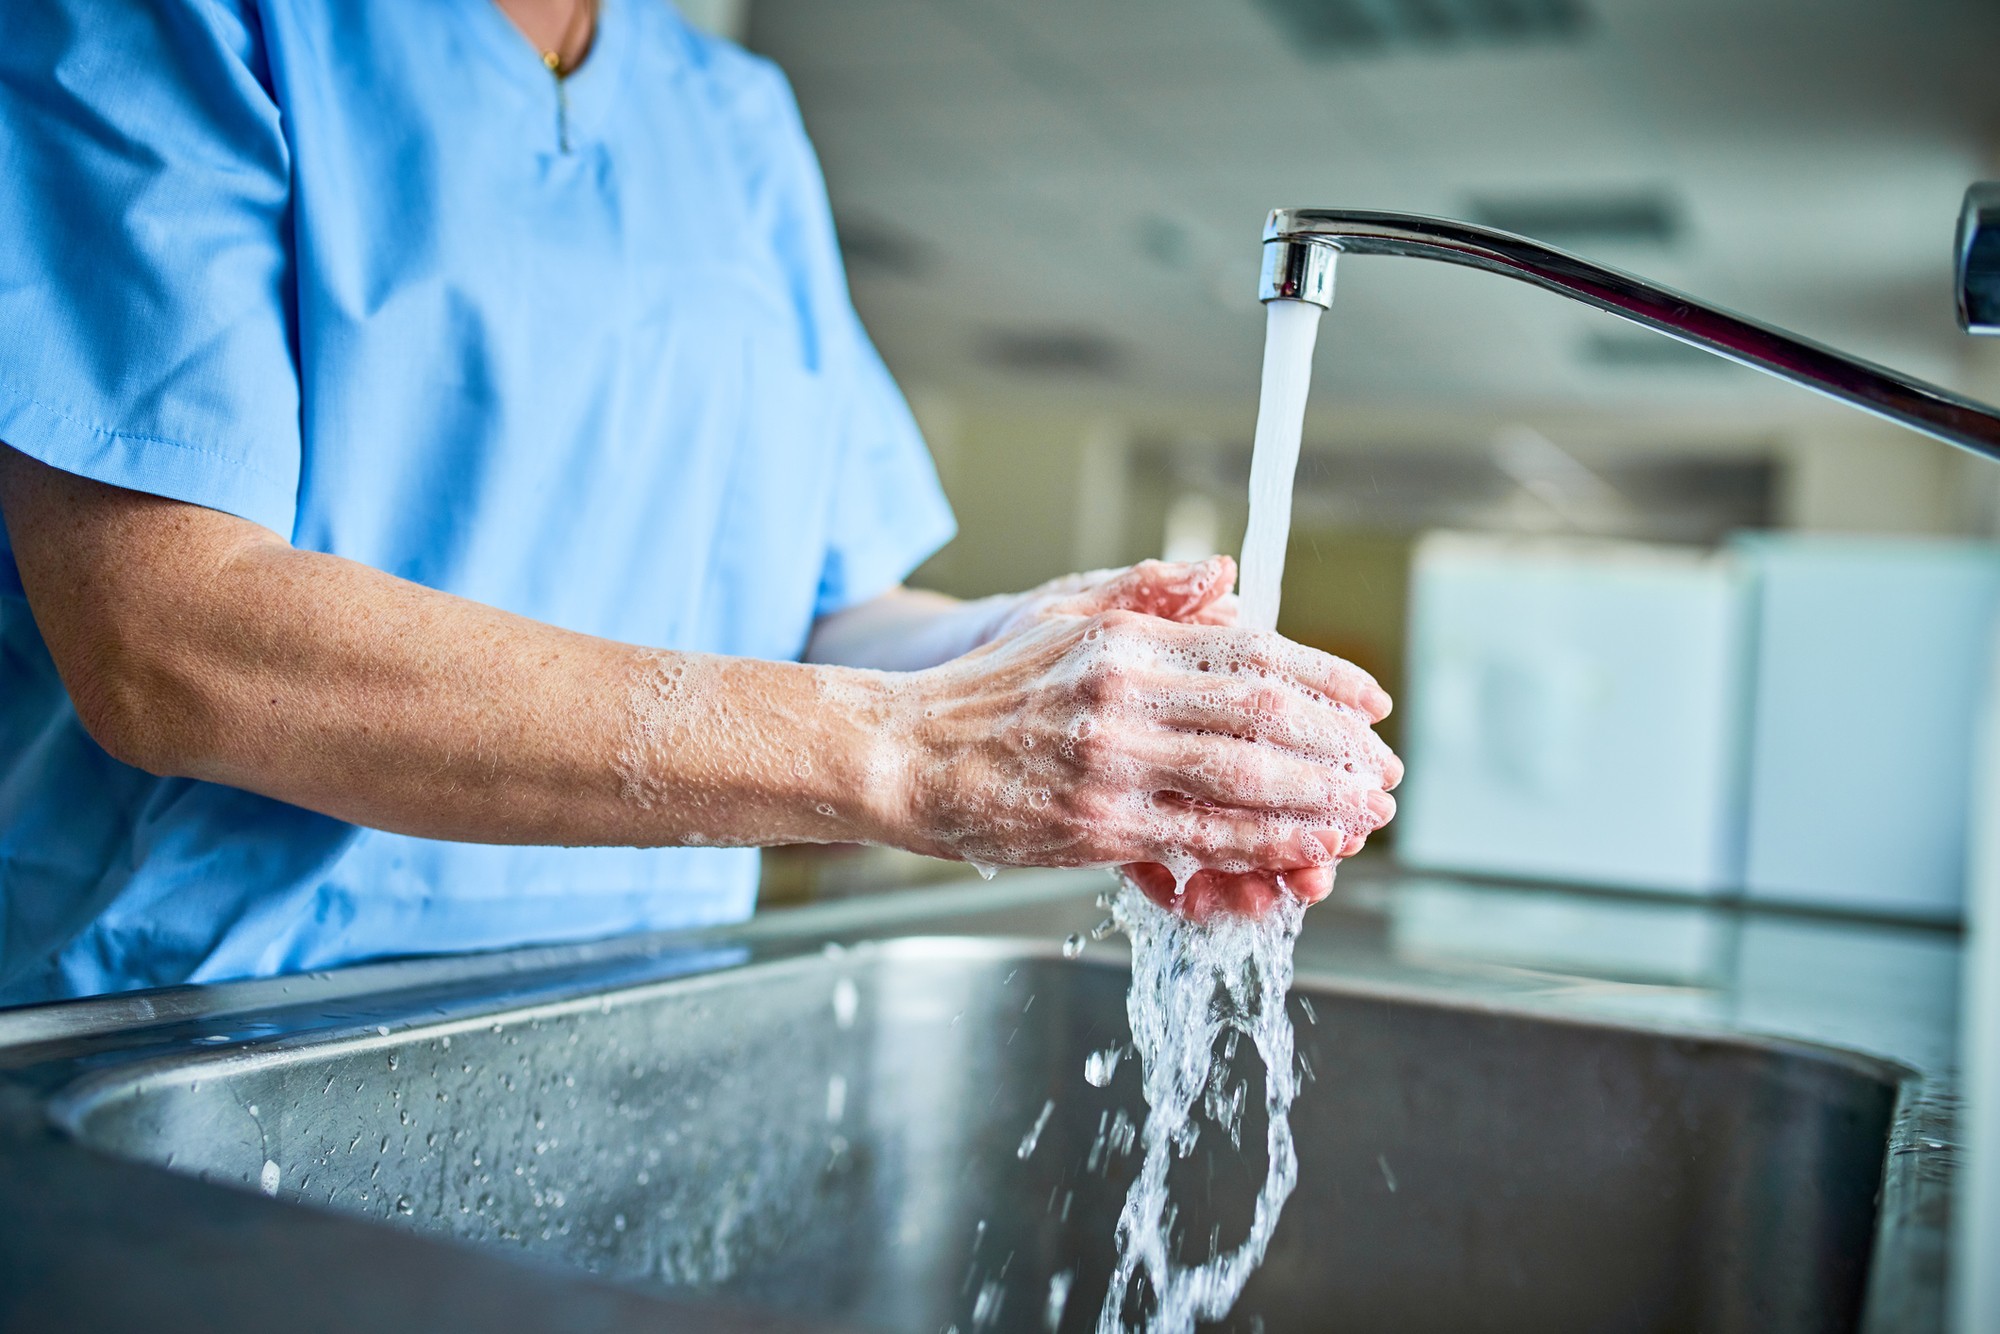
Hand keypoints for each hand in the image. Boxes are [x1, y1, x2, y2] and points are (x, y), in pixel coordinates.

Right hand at [889, 558, 1398, 885]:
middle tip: (1385, 769)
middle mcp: (1126, 693)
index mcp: (1124, 640)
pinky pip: (1204, 838)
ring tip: (1365, 814)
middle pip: (1268, 713)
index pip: (1253, 649)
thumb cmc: (984, 691)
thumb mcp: (1063, 617)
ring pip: (1250, 779)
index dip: (1326, 678)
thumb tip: (1226, 575)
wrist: (902, 754)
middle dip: (1340, 746)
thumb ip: (1146, 596)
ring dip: (1321, 799)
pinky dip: (1266, 846)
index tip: (1373, 703)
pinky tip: (1305, 851)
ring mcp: (1114, 763)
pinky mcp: (1099, 826)